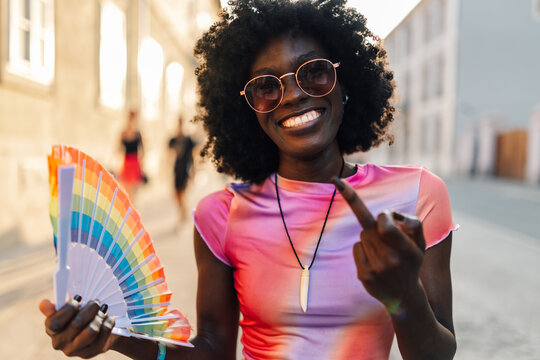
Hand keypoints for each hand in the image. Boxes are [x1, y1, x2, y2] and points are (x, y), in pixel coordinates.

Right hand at [39, 297, 116, 357]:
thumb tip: (43, 304)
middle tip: (96, 301)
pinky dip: (108, 323)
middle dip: (89, 309)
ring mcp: (75, 350)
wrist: (98, 330)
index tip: (79, 298)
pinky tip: (109, 318)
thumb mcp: (69, 308)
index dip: (68, 310)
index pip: (54, 323)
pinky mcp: (90, 352)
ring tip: (104, 309)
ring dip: (99, 317)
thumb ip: (56, 306)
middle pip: (76, 325)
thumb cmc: (80, 314)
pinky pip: (102, 335)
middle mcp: (59, 343)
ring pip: (91, 331)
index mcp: (51, 330)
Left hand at [331, 177, 425, 311]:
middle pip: (370, 225)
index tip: (338, 183)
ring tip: (385, 252)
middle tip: (387, 232)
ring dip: (371, 237)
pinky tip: (375, 261)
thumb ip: (412, 224)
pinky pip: (357, 247)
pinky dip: (363, 249)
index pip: (384, 223)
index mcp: (406, 249)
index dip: (360, 203)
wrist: (404, 297)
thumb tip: (388, 215)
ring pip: (363, 235)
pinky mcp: (363, 275)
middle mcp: (390, 259)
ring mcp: (375, 268)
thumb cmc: (412, 261)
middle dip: (378, 224)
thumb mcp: (421, 243)